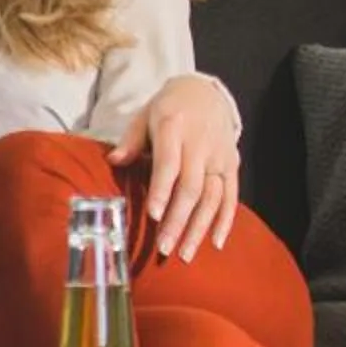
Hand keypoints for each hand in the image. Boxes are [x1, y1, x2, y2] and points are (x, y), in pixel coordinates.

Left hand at [111, 75, 239, 261]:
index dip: (162, 190)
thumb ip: (131, 141)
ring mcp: (219, 156)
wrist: (205, 92)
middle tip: (164, 247)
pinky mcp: (232, 165)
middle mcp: (201, 144)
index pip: (169, 164)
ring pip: (212, 197)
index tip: (153, 215)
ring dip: (199, 228)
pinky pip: (231, 196)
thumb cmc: (167, 108)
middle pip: (191, 187)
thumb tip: (113, 161)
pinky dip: (225, 221)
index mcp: (174, 128)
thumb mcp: (144, 115)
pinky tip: (215, 244)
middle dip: (178, 220)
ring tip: (184, 254)